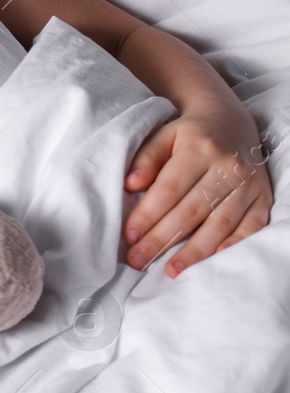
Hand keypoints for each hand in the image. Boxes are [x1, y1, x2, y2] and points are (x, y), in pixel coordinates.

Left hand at [123, 105, 273, 276]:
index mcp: (200, 148)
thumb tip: (130, 185)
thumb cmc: (189, 134)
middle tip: (138, 260)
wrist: (231, 122)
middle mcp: (228, 167)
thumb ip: (147, 158)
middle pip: (192, 210)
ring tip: (171, 270)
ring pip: (221, 223)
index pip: (170, 188)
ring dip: (196, 250)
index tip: (129, 236)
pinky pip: (252, 226)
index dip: (149, 214)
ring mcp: (250, 184)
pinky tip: (214, 261)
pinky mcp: (264, 197)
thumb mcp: (164, 135)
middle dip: (163, 239)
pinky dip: (234, 245)